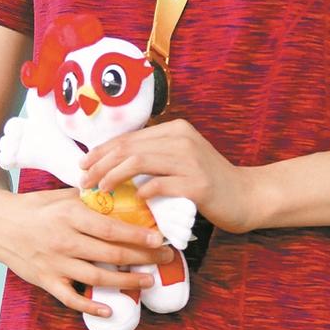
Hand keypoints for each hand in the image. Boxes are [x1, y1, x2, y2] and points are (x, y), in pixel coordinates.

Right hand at [0, 187, 176, 319]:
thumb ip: (90, 198)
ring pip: (97, 277)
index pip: (111, 228)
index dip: (137, 236)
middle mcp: (65, 240)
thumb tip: (123, 195)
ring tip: (149, 280)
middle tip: (165, 258)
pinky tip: (111, 308)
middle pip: (110, 254)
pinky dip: (91, 306)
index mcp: (71, 215)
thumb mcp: (62, 195)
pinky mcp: (46, 281)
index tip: (159, 238)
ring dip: (126, 282)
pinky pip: (71, 298)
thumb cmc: (35, 206)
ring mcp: (55, 263)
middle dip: (142, 258)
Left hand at [79, 119, 256, 234]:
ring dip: (114, 177)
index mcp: (175, 129)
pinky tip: (135, 199)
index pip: (129, 137)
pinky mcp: (197, 184)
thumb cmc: (207, 180)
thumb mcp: (180, 158)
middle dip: (100, 164)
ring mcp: (190, 160)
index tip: (83, 166)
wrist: (246, 195)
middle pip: (129, 148)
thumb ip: (154, 156)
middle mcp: (182, 139)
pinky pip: (160, 185)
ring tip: (101, 191)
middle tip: (84, 182)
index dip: (102, 151)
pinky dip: (143, 191)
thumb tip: (112, 163)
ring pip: (139, 162)